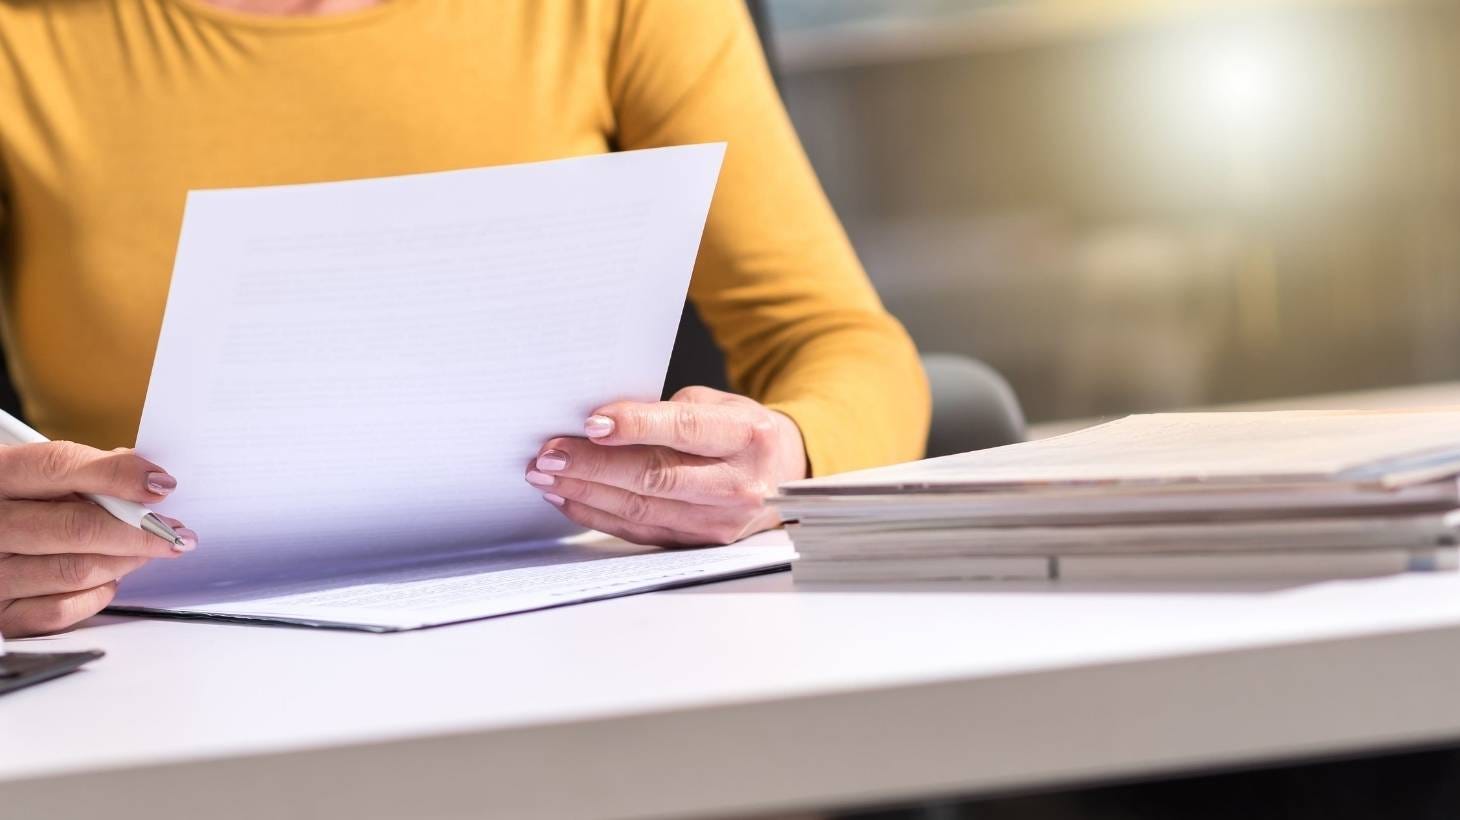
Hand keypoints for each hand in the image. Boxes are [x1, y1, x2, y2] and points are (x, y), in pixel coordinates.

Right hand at [0, 442, 195, 636]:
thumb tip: (148, 481)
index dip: (119, 475)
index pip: (60, 466)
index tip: (162, 485)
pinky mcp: (0, 614)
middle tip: (173, 531)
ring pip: (77, 571)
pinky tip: (108, 579)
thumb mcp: (39, 477)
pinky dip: (96, 595)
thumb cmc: (20, 505)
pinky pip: (60, 611)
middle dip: (141, 531)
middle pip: (79, 527)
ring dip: (126, 561)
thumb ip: (87, 471)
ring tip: (148, 551)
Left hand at [526, 386, 807, 545]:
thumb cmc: (741, 432)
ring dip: (586, 491)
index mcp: (748, 436)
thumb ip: (666, 413)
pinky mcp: (699, 543)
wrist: (781, 476)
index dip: (636, 426)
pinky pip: (639, 530)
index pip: (686, 431)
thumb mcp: (717, 405)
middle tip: (549, 454)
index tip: (591, 423)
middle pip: (656, 476)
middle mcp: (739, 484)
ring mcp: (720, 521)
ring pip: (641, 508)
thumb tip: (598, 424)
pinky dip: (598, 513)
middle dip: (594, 465)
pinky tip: (569, 496)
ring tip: (547, 475)